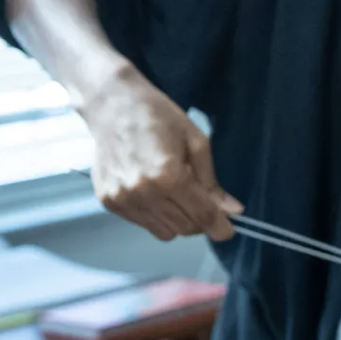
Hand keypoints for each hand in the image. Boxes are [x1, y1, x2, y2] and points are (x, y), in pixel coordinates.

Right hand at [79, 64, 239, 241]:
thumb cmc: (159, 118)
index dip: (219, 227)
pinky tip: (156, 192)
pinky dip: (156, 216)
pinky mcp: (107, 202)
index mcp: (168, 175)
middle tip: (205, 205)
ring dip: (178, 221)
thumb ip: (212, 181)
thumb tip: (232, 210)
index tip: (228, 232)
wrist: (112, 107)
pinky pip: (142, 224)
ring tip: (178, 196)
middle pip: (184, 227)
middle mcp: (143, 192)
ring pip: (163, 232)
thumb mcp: (196, 142)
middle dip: (200, 222)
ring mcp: (122, 199)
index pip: (201, 214)